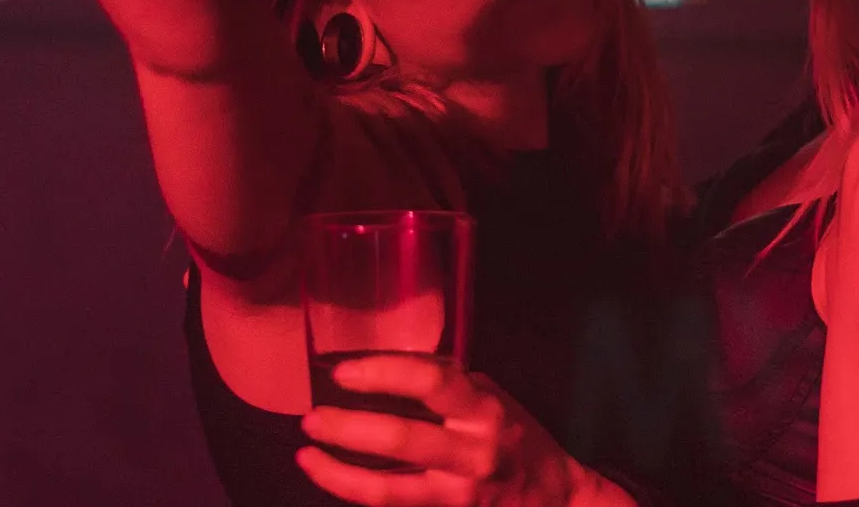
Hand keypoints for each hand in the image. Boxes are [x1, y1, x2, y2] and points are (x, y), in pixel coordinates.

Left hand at [297, 355, 620, 506]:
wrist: (551, 497)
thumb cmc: (512, 437)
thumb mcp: (489, 397)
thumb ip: (446, 384)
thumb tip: (382, 365)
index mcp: (483, 408)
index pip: (431, 381)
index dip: (383, 373)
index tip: (343, 371)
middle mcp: (473, 451)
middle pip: (404, 439)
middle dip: (349, 428)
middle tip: (312, 417)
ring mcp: (459, 493)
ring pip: (390, 490)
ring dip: (339, 474)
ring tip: (307, 456)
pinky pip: (393, 506)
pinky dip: (356, 492)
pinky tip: (332, 477)